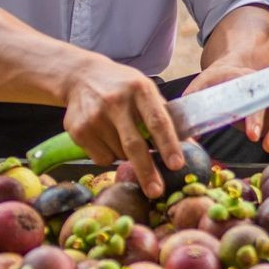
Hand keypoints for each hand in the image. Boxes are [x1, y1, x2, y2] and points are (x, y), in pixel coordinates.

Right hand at [61, 56, 183, 198]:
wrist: (81, 77)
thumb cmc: (123, 87)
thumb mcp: (145, 90)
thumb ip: (165, 116)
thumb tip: (191, 145)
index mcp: (140, 89)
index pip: (157, 121)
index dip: (168, 145)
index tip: (177, 165)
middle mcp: (116, 102)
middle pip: (134, 145)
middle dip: (147, 171)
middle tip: (157, 191)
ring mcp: (94, 116)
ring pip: (118, 155)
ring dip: (128, 157)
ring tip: (123, 136)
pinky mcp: (78, 129)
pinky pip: (101, 158)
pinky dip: (109, 156)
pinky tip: (105, 136)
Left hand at [186, 31, 268, 151]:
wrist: (234, 73)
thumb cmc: (217, 84)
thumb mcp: (201, 86)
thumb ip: (192, 103)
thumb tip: (186, 132)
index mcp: (246, 83)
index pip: (256, 100)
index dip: (256, 119)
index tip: (252, 136)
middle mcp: (267, 90)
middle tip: (268, 147)